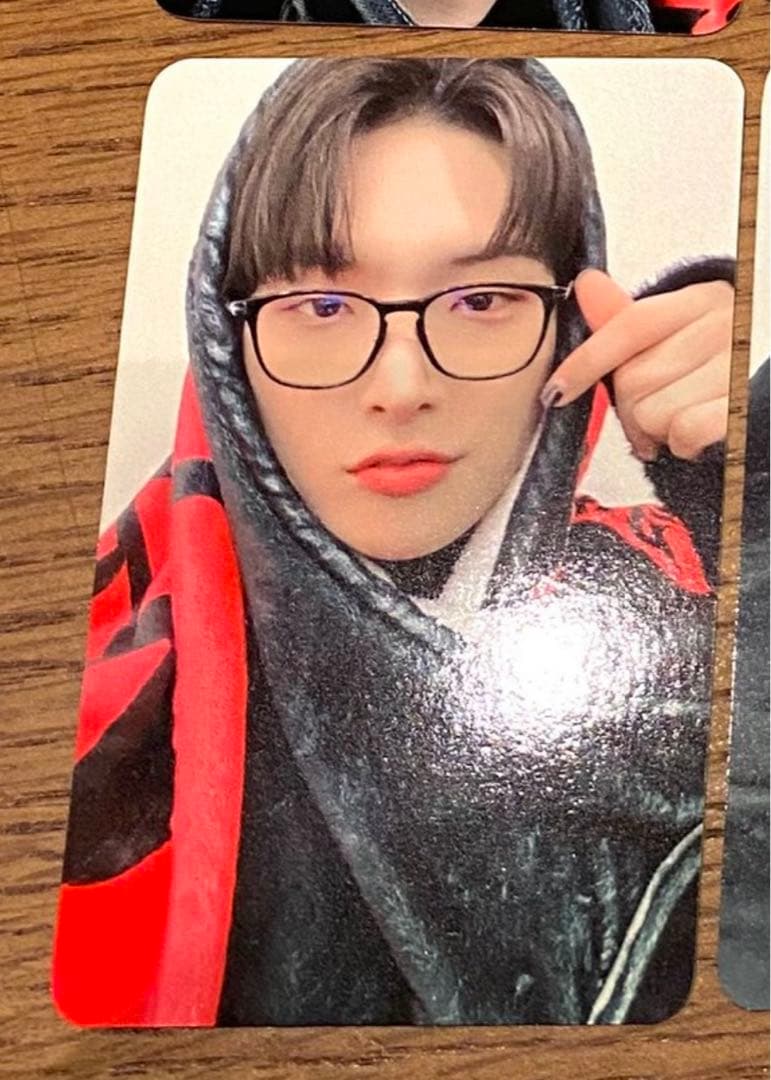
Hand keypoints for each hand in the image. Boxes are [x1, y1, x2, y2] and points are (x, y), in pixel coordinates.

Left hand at [541, 269, 732, 460]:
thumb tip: (587, 283)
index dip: (585, 362)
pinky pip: (683, 432)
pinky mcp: (747, 405)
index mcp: (707, 299)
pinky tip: (696, 440)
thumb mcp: (678, 339)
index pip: (630, 327)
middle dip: (632, 410)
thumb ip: (627, 319)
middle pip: (634, 379)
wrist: (766, 404)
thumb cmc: (720, 376)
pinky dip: (683, 446)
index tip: (556, 392)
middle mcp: (728, 324)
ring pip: (653, 411)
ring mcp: (741, 364)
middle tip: (653, 418)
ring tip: (679, 425)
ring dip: (658, 431)